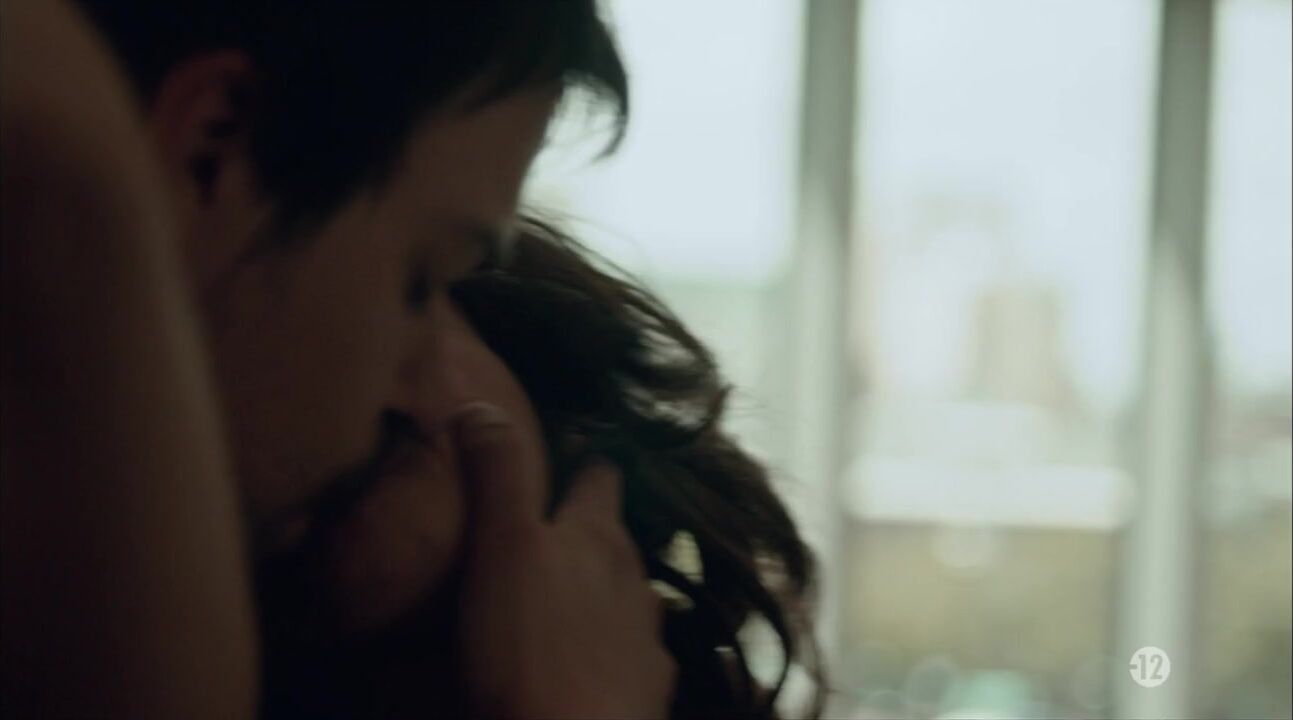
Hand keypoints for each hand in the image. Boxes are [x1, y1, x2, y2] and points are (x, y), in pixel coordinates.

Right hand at [453, 403, 675, 719]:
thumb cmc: (529, 646)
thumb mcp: (501, 548)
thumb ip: (498, 476)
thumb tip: (483, 406)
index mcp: (597, 536)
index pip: (601, 476)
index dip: (586, 461)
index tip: (569, 453)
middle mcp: (633, 579)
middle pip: (617, 538)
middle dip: (591, 532)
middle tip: (549, 534)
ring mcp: (647, 638)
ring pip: (630, 598)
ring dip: (604, 594)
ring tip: (566, 603)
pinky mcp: (649, 691)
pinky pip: (635, 658)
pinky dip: (614, 653)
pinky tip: (593, 666)